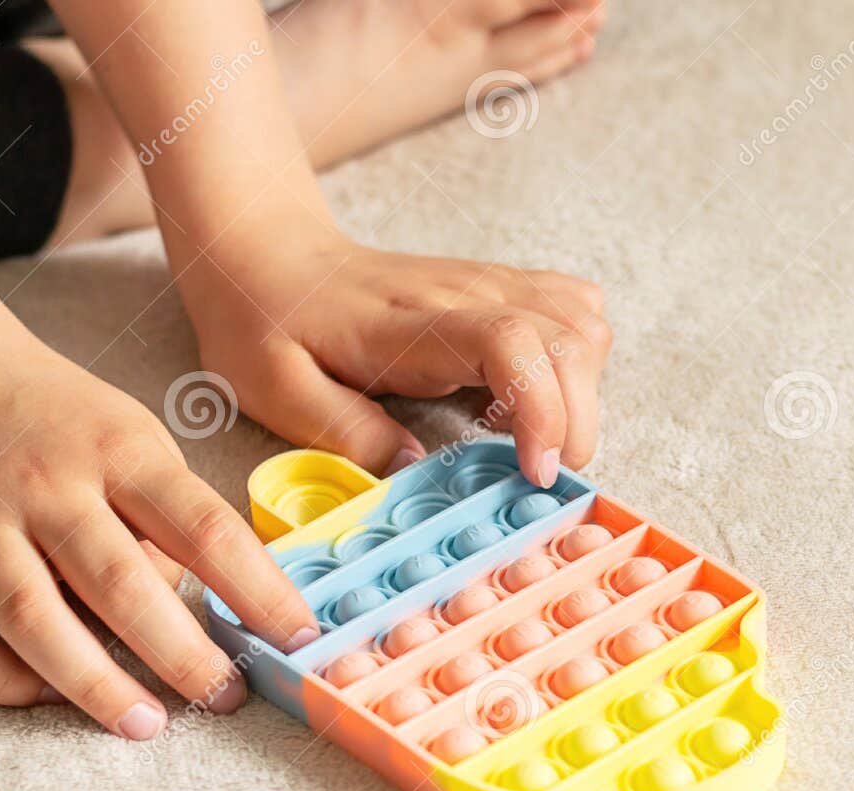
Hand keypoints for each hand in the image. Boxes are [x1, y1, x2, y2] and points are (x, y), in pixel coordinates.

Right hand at [0, 344, 318, 738]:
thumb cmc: (67, 424)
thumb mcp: (139, 440)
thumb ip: (174, 519)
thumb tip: (219, 612)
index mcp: (120, 452)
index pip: (205, 530)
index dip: (260, 592)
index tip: (299, 641)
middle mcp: (46, 487)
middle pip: (121, 585)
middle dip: (182, 656)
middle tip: (226, 699)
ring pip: (34, 621)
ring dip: (96, 684)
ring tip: (148, 724)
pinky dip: (8, 681)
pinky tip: (54, 699)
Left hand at [182, 223, 611, 485]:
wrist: (266, 252)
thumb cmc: (267, 323)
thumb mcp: (276, 389)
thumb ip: (346, 432)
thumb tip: (418, 469)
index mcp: (411, 322)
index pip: (511, 341)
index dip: (542, 409)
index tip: (533, 471)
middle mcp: (467, 294)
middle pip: (570, 340)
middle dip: (576, 421)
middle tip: (538, 475)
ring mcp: (492, 285)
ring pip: (586, 327)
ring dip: (584, 394)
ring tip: (540, 441)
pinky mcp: (504, 288)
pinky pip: (578, 315)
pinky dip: (581, 364)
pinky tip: (542, 398)